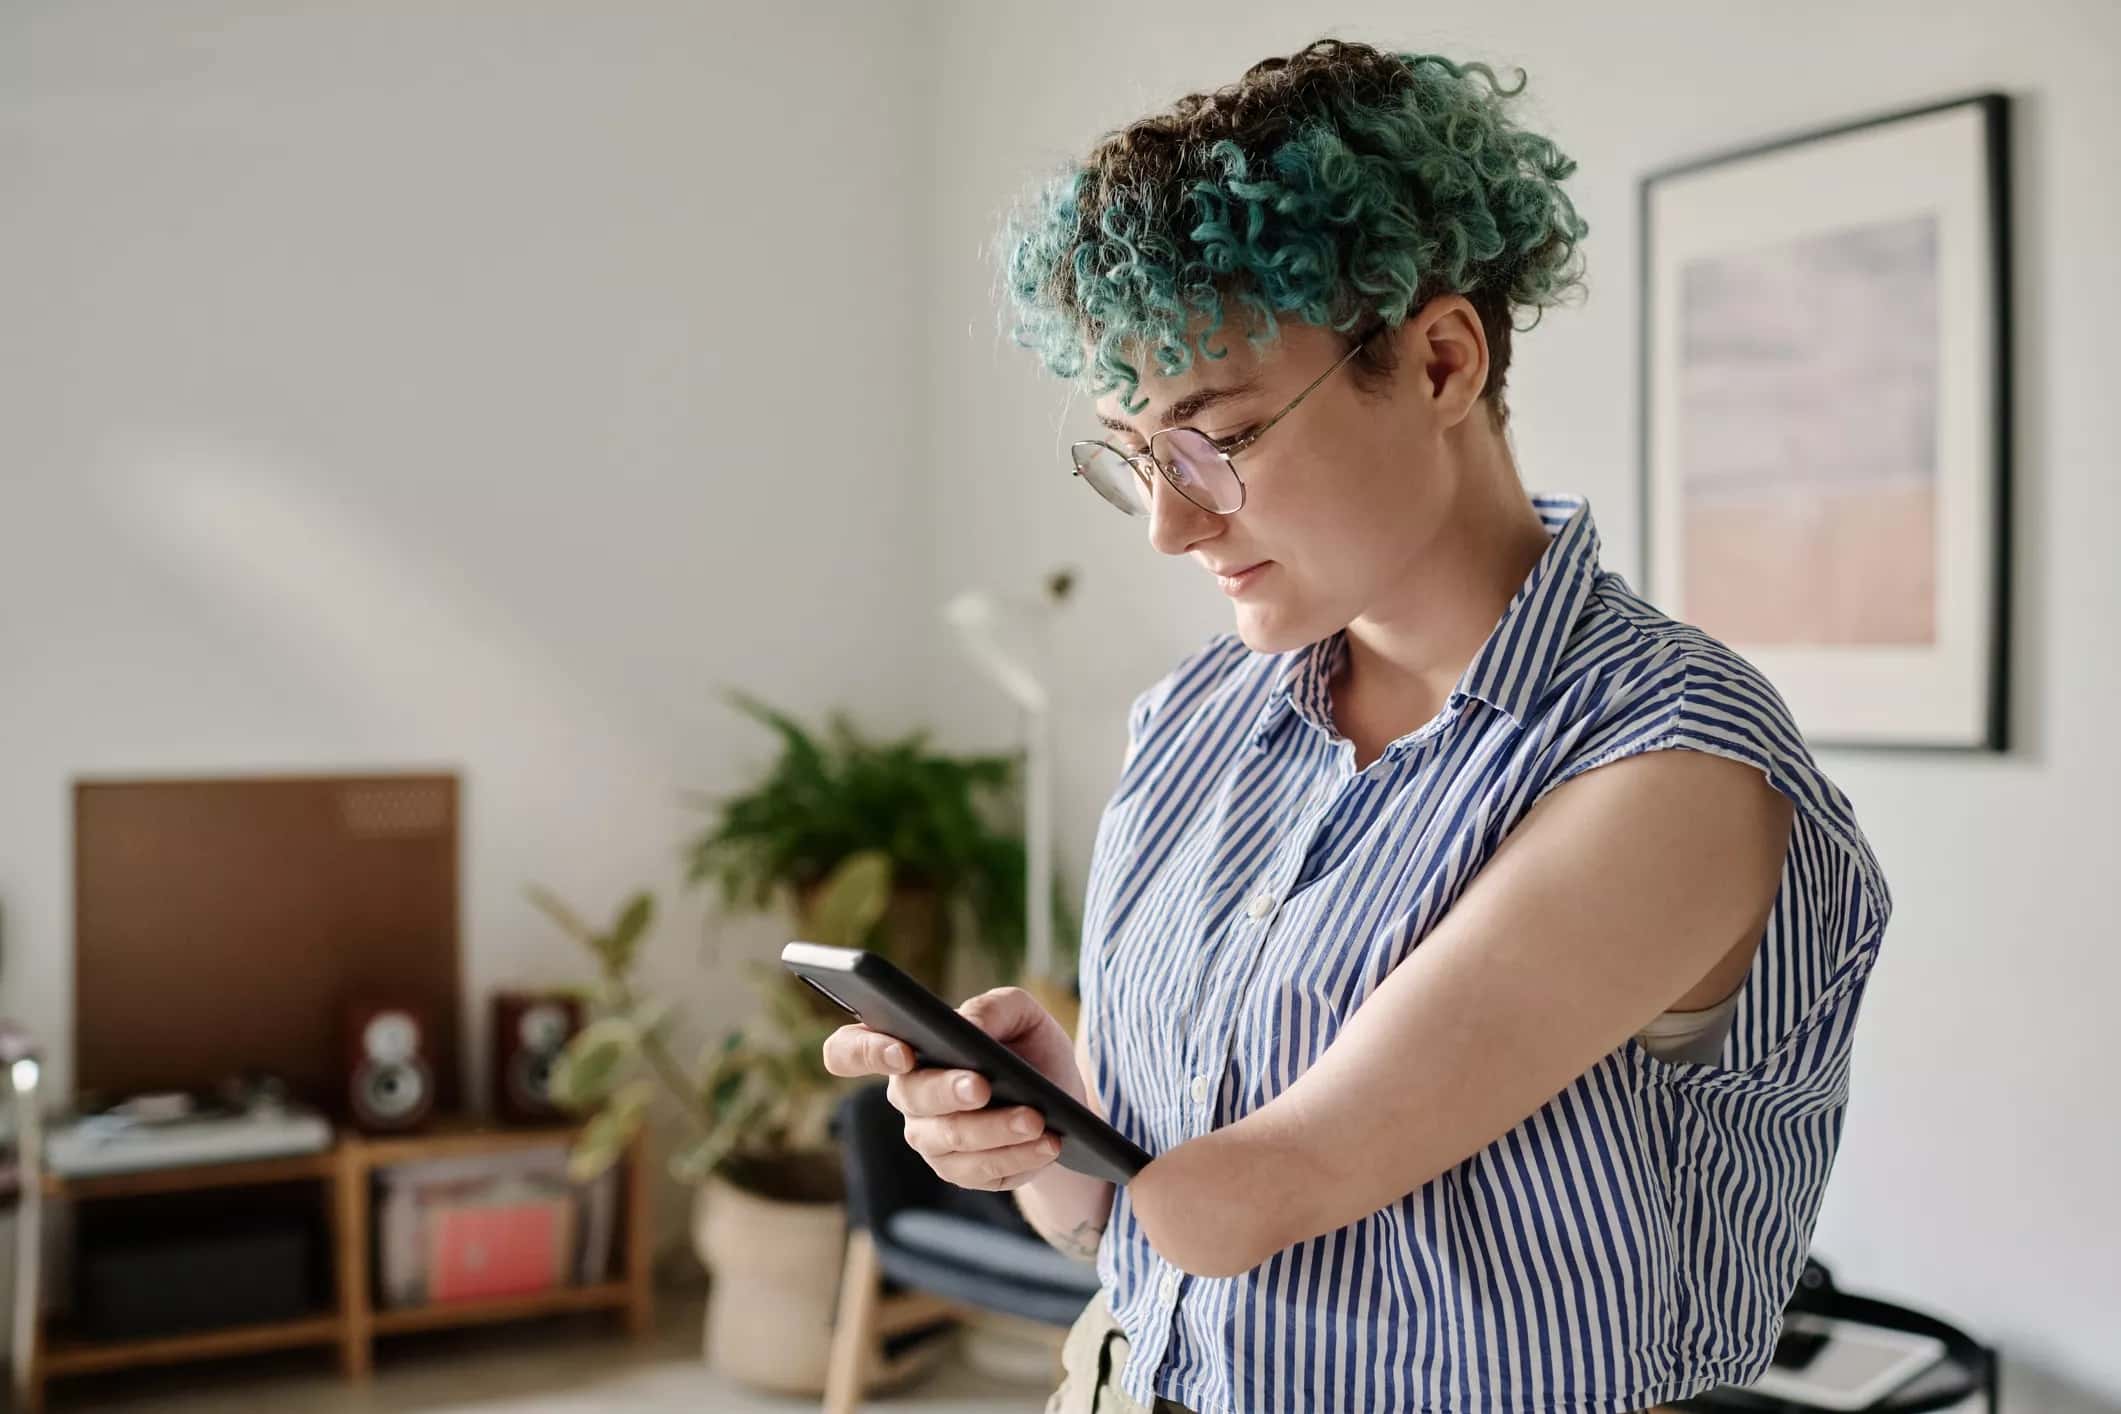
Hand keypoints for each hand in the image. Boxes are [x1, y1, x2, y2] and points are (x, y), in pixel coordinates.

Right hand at [820, 986, 1084, 1191]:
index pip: (849, 1050)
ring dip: (995, 1129)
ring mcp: (929, 1138)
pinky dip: (1018, 1155)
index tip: (902, 1050)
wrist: (1061, 1098)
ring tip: (1035, 1119)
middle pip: (910, 1096)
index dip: (865, 1051)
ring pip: (951, 1138)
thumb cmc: (1027, 1047)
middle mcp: (907, 1095)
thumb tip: (968, 1025)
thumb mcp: (1021, 1014)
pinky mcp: (960, 1171)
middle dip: (947, 1090)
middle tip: (982, 1085)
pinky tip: (1047, 1143)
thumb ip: (993, 1008)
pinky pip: (980, 1170)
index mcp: (904, 1046)